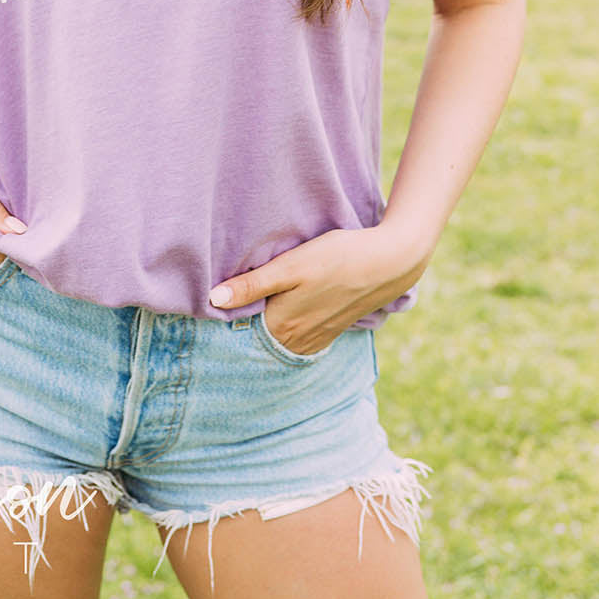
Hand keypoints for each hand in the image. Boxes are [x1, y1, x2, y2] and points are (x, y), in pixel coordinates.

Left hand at [207, 225, 431, 355]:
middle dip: (242, 328)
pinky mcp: (330, 330)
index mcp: (283, 326)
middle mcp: (298, 340)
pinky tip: (282, 311)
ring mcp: (316, 338)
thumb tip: (213, 300)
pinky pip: (299, 338)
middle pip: (259, 340)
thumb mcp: (290, 266)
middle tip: (223, 307)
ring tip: (250, 309)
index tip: (210, 308)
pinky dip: (285, 330)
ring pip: (279, 341)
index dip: (226, 322)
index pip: (241, 334)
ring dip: (264, 330)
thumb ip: (252, 285)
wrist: (388, 262)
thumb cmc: (337, 258)